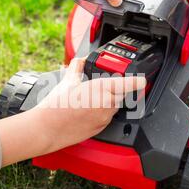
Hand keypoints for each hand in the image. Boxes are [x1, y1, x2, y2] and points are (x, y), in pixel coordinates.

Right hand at [0, 58, 146, 165]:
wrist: (46, 128)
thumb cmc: (55, 106)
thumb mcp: (67, 80)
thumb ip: (77, 67)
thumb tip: (81, 60)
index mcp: (101, 88)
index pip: (129, 83)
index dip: (138, 80)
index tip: (142, 79)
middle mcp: (106, 104)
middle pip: (122, 94)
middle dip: (116, 89)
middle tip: (104, 85)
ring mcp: (105, 118)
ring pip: (115, 106)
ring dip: (109, 100)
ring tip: (91, 99)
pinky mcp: (101, 128)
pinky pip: (108, 117)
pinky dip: (102, 112)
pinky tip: (88, 110)